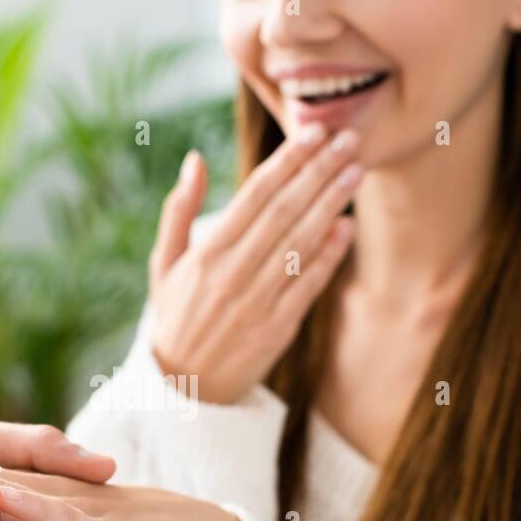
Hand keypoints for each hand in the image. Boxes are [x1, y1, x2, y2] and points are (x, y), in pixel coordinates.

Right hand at [149, 127, 360, 404]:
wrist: (183, 387)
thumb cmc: (176, 315)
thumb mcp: (165, 263)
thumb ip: (179, 210)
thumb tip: (195, 159)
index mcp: (205, 252)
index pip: (254, 195)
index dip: (287, 161)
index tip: (314, 133)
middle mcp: (232, 274)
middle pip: (284, 212)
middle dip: (318, 172)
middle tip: (349, 141)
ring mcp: (256, 302)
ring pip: (300, 244)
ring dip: (331, 205)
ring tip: (355, 172)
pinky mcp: (276, 329)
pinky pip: (308, 285)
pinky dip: (328, 256)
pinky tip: (348, 227)